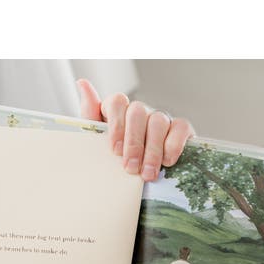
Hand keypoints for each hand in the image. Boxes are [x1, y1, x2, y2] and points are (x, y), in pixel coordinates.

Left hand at [76, 78, 194, 181]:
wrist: (142, 181)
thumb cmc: (118, 160)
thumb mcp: (98, 142)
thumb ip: (90, 115)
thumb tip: (81, 83)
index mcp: (119, 111)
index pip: (117, 102)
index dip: (117, 125)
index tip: (115, 151)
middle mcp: (140, 111)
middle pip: (137, 112)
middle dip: (134, 143)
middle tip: (131, 168)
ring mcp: (161, 118)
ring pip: (158, 122)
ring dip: (152, 150)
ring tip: (147, 174)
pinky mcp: (181, 129)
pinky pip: (180, 128)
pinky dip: (173, 145)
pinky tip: (167, 162)